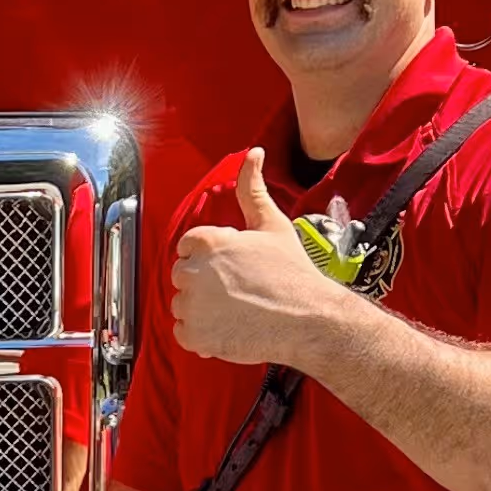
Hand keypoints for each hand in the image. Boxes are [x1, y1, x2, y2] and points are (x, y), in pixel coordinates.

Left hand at [170, 151, 351, 366]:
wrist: (308, 318)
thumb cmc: (292, 272)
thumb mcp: (271, 224)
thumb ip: (252, 189)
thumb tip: (253, 153)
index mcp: (207, 241)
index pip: (188, 246)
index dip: (210, 258)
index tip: (232, 269)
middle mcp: (193, 271)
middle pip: (182, 275)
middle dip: (204, 283)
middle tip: (239, 292)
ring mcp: (192, 305)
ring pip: (182, 305)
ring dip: (202, 310)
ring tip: (236, 311)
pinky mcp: (194, 335)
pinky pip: (184, 334)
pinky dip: (201, 336)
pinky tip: (229, 330)